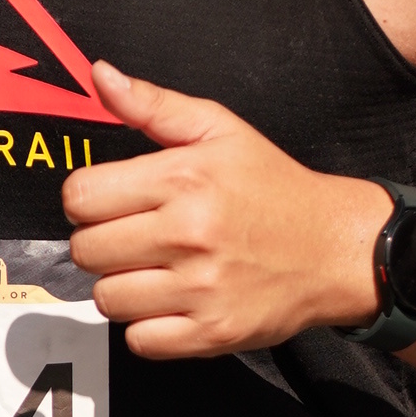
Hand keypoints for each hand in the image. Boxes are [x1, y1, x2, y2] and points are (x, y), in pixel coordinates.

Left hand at [61, 64, 388, 359]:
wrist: (335, 248)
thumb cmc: (273, 188)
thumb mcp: (219, 130)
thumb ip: (153, 105)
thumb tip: (100, 75)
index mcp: (184, 177)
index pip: (80, 197)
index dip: (88, 200)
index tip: (112, 202)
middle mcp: (189, 233)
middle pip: (86, 250)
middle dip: (102, 243)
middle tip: (136, 237)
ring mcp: (201, 288)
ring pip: (106, 299)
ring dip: (122, 287)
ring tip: (156, 270)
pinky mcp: (212, 333)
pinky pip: (139, 340)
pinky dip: (148, 327)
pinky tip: (172, 302)